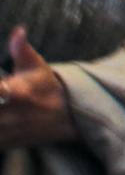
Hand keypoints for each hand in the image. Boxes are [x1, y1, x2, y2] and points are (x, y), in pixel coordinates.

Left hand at [0, 27, 77, 149]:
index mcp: (18, 92)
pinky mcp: (5, 144)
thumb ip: (21, 48)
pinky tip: (1, 119)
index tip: (0, 83)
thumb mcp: (36, 66)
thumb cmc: (47, 86)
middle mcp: (11, 115)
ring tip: (0, 103)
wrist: (68, 117)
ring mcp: (8, 132)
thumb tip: (19, 30)